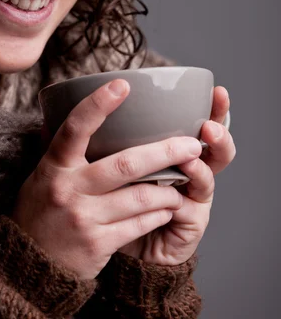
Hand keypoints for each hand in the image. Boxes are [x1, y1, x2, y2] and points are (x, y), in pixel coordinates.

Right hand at [12, 80, 203, 279]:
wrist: (29, 267)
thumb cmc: (41, 210)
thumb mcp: (42, 175)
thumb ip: (59, 147)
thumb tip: (68, 107)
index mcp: (55, 166)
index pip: (75, 128)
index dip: (98, 104)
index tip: (122, 84)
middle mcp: (69, 189)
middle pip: (125, 164)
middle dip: (164, 152)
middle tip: (191, 144)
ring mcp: (84, 218)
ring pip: (140, 196)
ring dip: (168, 189)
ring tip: (182, 181)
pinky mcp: (99, 244)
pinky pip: (140, 223)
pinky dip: (159, 213)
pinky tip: (167, 207)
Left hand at [118, 86, 235, 265]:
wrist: (113, 239)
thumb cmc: (113, 193)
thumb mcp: (115, 157)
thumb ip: (121, 133)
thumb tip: (110, 94)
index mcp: (176, 151)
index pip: (202, 124)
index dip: (214, 109)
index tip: (217, 90)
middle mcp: (190, 171)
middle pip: (216, 148)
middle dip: (219, 132)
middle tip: (209, 124)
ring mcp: (193, 198)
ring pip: (208, 176)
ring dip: (200, 166)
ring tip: (193, 154)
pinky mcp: (189, 224)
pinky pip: (188, 208)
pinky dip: (180, 199)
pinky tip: (176, 192)